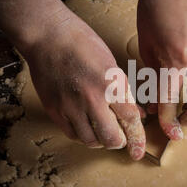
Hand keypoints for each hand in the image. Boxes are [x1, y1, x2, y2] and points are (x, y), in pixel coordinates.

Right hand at [22, 10, 145, 159]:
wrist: (47, 36)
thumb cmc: (82, 43)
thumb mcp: (111, 64)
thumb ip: (123, 92)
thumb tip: (136, 113)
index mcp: (111, 84)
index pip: (130, 119)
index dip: (137, 137)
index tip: (138, 150)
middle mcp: (92, 98)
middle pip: (111, 138)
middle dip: (119, 142)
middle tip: (120, 138)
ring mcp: (71, 106)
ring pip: (90, 140)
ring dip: (100, 140)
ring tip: (102, 132)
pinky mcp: (54, 110)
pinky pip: (72, 134)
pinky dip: (82, 135)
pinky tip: (86, 127)